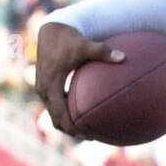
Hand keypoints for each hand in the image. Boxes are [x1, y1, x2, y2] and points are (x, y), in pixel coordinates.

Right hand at [34, 21, 124, 136]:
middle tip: (91, 137)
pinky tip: (82, 116)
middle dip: (72, 131)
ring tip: (87, 132)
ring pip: (54, 115)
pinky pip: (54, 106)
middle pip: (55, 119)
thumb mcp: (85, 45)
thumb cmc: (70, 38)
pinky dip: (65, 114)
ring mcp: (42, 88)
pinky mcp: (45, 86)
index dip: (72, 127)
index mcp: (51, 83)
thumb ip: (103, 52)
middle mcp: (43, 89)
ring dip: (68, 124)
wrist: (52, 29)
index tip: (87, 135)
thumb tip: (123, 58)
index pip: (60, 113)